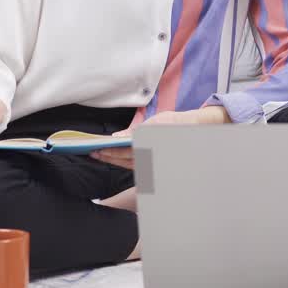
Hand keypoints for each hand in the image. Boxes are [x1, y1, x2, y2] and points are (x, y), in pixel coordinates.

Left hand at [91, 106, 229, 167]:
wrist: (195, 129)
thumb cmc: (175, 124)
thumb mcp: (155, 123)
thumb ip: (136, 131)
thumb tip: (118, 136)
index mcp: (150, 146)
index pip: (125, 151)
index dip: (109, 151)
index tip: (97, 149)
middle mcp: (150, 156)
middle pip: (124, 160)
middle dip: (108, 157)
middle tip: (92, 153)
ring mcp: (152, 161)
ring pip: (128, 164)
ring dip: (113, 160)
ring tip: (100, 155)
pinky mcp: (154, 163)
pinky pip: (135, 164)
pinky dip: (123, 161)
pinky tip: (114, 157)